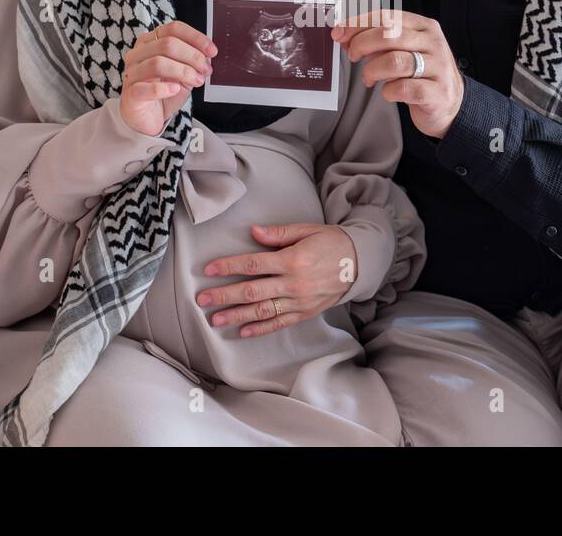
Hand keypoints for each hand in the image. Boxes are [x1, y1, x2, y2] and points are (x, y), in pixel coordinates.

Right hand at [119, 20, 217, 135]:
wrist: (147, 118)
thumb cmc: (164, 93)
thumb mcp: (183, 75)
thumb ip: (193, 63)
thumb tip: (207, 55)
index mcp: (150, 43)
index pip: (173, 29)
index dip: (195, 37)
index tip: (211, 50)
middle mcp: (138, 54)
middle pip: (167, 44)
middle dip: (193, 56)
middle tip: (206, 70)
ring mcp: (131, 73)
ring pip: (157, 63)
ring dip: (183, 72)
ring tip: (196, 81)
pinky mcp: (130, 94)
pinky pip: (144, 87)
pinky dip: (163, 88)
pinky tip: (175, 90)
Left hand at [196, 224, 357, 336]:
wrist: (359, 263)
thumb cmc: (331, 242)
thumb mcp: (307, 230)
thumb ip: (278, 233)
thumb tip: (253, 231)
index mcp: (292, 260)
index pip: (253, 264)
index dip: (229, 266)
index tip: (209, 269)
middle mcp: (293, 284)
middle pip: (251, 291)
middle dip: (224, 295)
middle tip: (202, 300)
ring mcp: (299, 301)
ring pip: (262, 310)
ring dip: (236, 316)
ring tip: (216, 320)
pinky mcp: (304, 313)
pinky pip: (279, 323)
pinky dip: (260, 329)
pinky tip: (243, 331)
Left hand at [332, 9, 464, 138]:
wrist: (451, 104)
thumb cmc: (422, 74)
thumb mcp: (404, 51)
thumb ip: (378, 42)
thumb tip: (345, 35)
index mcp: (424, 27)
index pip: (387, 16)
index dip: (359, 23)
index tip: (339, 33)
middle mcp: (433, 43)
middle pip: (390, 35)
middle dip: (362, 44)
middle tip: (352, 56)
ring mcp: (437, 68)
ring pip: (395, 61)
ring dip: (372, 70)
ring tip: (368, 78)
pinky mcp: (436, 92)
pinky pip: (403, 88)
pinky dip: (388, 91)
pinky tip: (388, 92)